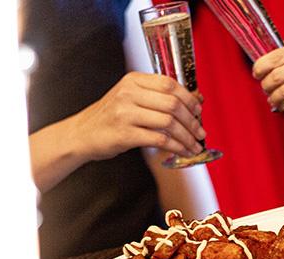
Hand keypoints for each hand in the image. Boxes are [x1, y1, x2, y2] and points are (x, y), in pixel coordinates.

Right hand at [68, 72, 205, 160]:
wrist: (82, 134)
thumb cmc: (112, 117)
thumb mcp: (131, 98)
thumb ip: (158, 97)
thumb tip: (197, 99)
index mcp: (134, 80)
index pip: (169, 84)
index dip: (189, 98)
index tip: (199, 111)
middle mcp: (129, 93)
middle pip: (172, 104)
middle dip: (192, 121)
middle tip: (201, 133)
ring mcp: (125, 114)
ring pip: (168, 123)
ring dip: (187, 137)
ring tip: (194, 146)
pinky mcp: (124, 134)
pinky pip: (159, 140)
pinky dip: (176, 147)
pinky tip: (182, 152)